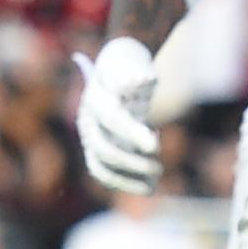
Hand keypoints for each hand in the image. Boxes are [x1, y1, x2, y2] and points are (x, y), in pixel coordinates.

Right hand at [74, 35, 163, 194]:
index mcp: (96, 96)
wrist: (118, 70)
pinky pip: (105, 172)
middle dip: (132, 161)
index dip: (133, 134)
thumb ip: (137, 72)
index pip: (112, 118)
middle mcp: (88, 119)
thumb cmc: (130, 64)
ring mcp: (90, 136)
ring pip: (101, 165)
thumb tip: (142, 81)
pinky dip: (125, 183)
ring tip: (156, 179)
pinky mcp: (97, 149)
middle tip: (159, 167)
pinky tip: (150, 187)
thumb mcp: (134, 61)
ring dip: (128, 177)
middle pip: (103, 147)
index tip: (156, 146)